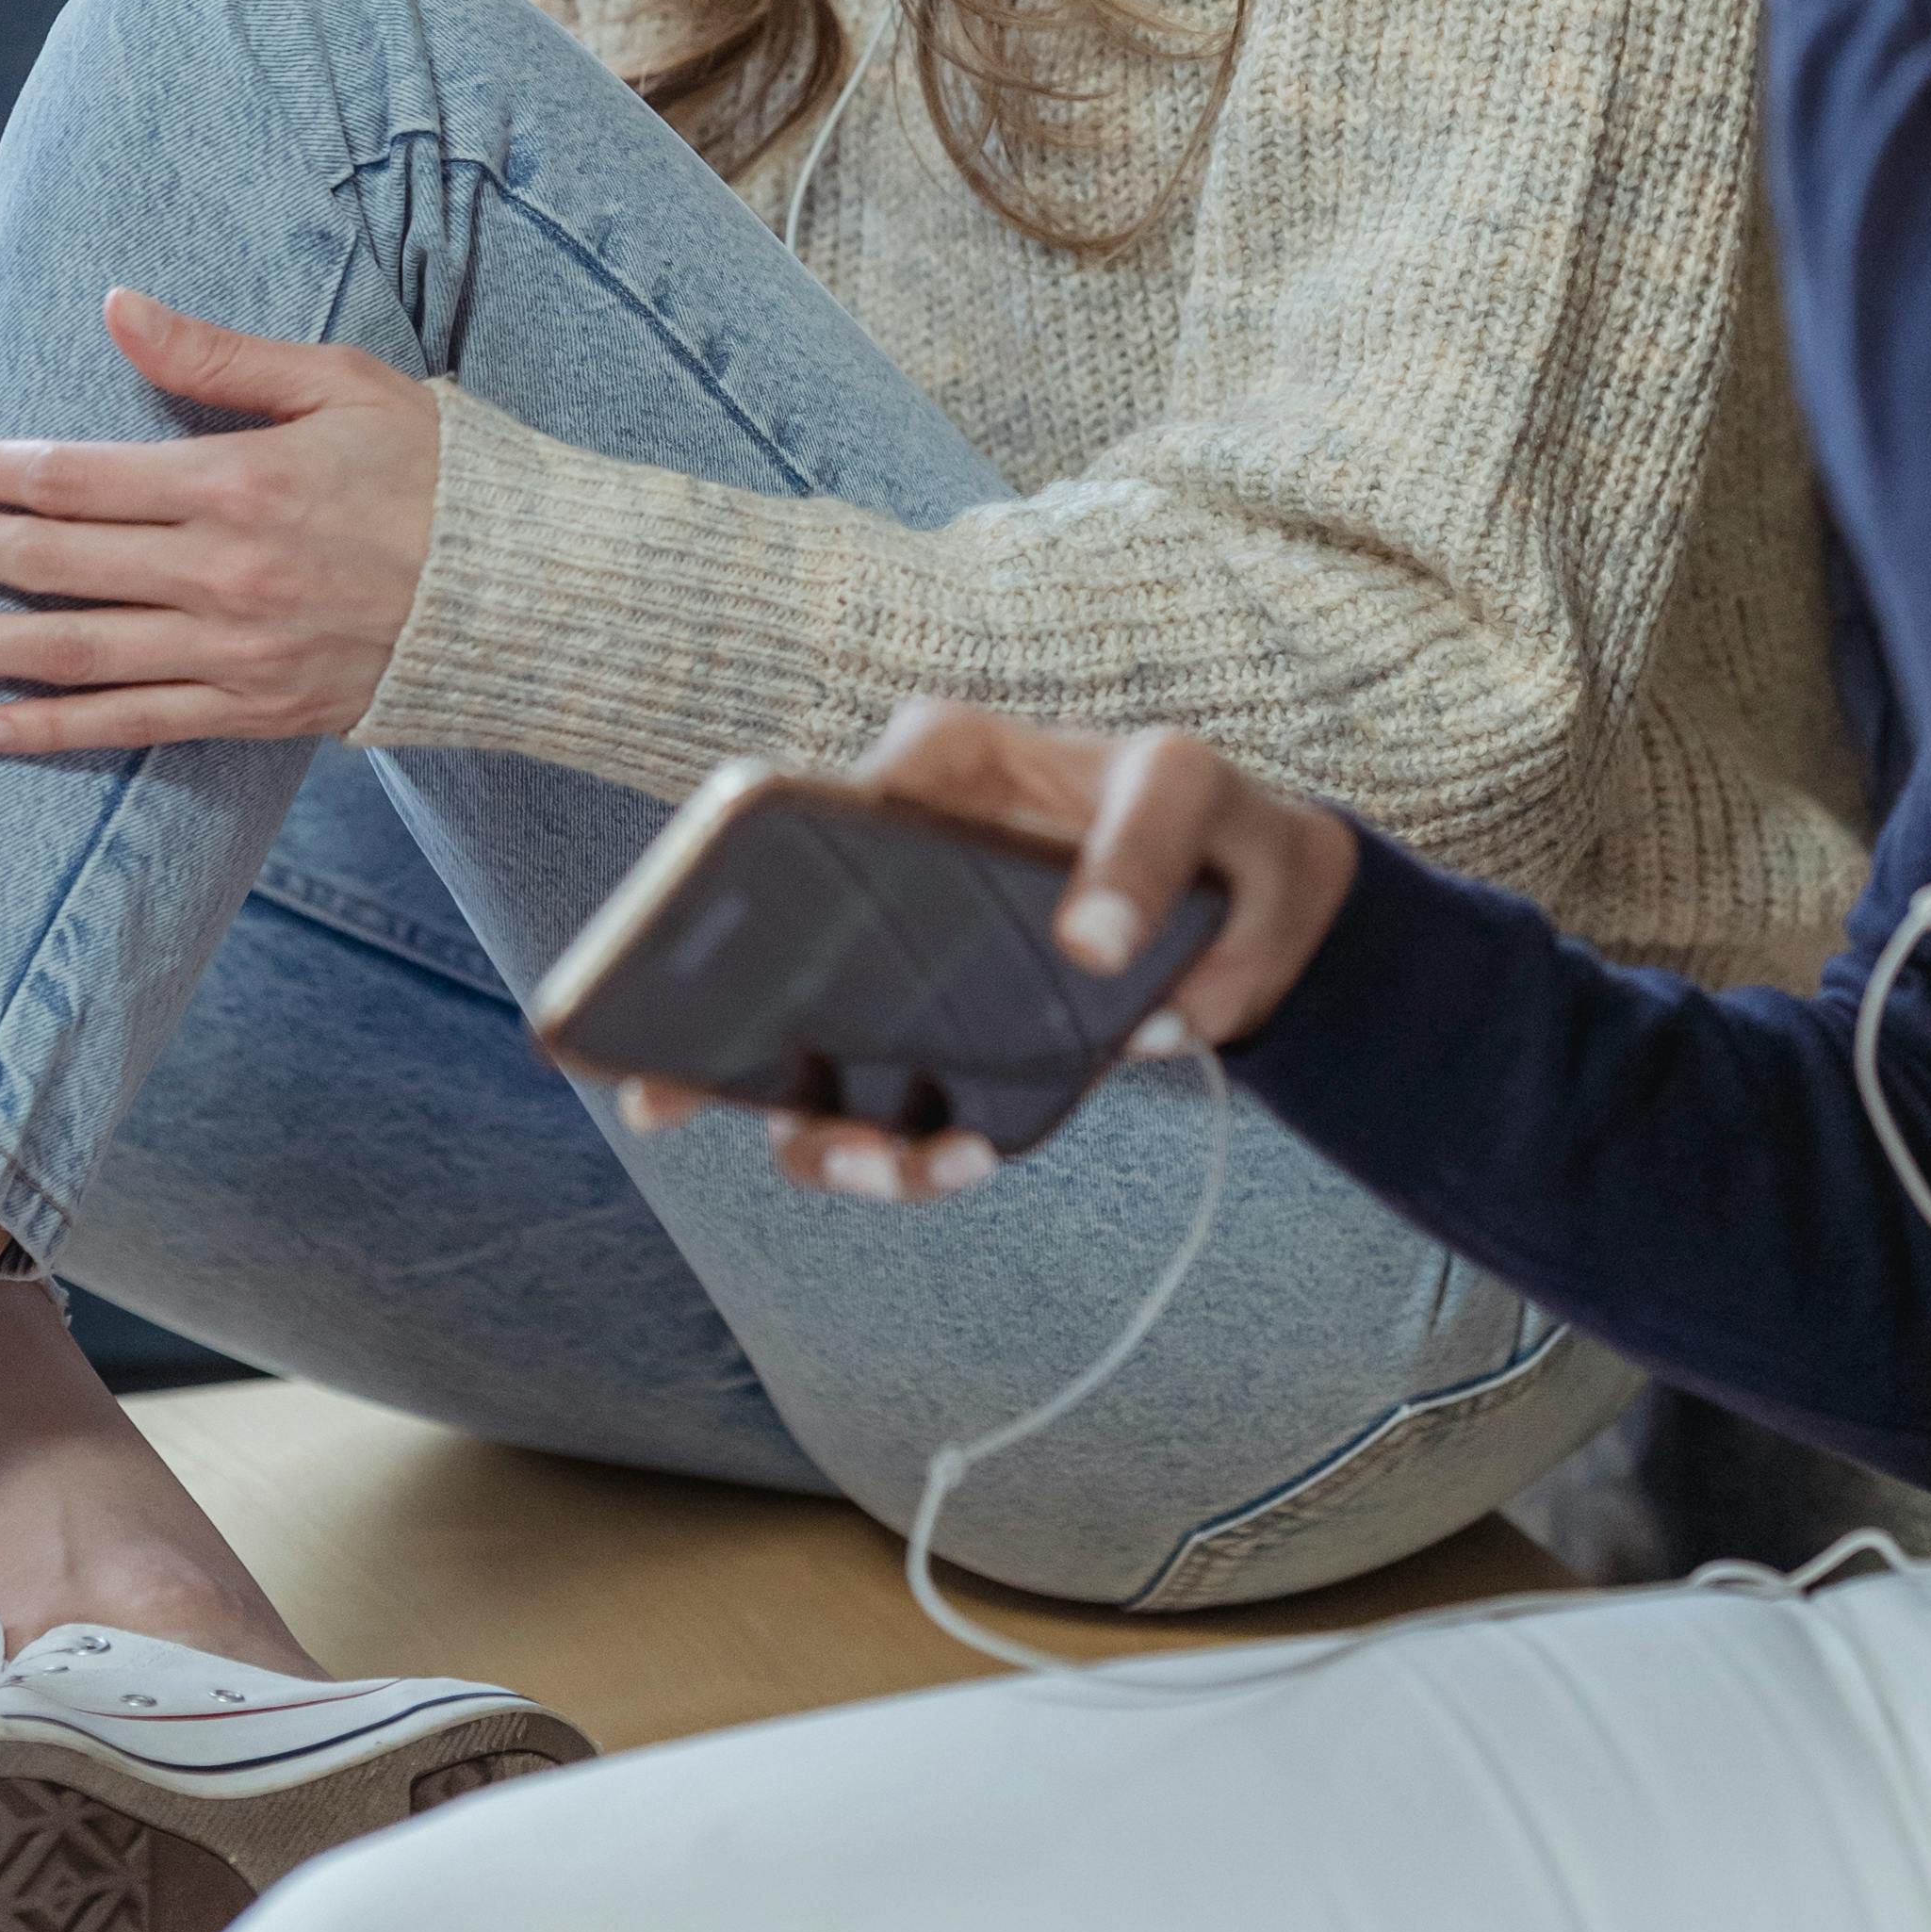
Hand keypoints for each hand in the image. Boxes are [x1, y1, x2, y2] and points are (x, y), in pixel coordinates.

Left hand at [0, 288, 438, 752]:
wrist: (526, 593)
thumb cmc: (439, 472)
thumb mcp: (340, 383)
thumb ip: (220, 355)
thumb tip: (118, 308)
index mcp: (237, 483)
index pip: (80, 476)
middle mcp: (220, 574)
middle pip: (54, 563)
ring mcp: (231, 651)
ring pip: (73, 652)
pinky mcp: (252, 708)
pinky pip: (134, 724)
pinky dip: (56, 730)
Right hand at [623, 698, 1359, 1206]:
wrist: (1259, 910)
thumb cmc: (1207, 818)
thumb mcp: (1190, 793)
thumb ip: (1143, 849)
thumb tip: (1086, 945)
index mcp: (935, 769)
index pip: (812, 804)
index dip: (733, 871)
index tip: (713, 939)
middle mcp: (894, 867)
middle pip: (766, 949)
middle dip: (703, 1032)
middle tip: (671, 1095)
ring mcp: (909, 966)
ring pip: (809, 1055)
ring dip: (815, 1127)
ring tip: (888, 1162)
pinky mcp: (943, 1047)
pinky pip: (884, 1109)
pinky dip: (898, 1154)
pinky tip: (952, 1160)